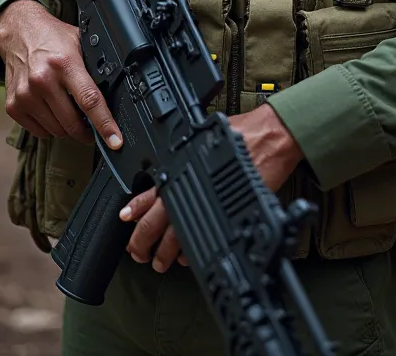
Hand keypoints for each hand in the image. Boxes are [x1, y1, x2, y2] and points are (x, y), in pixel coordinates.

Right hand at [0, 0, 122, 149]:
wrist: (18, 33)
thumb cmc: (53, 39)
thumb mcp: (80, 43)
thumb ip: (95, 67)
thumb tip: (116, 94)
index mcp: (64, 63)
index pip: (89, 100)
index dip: (105, 124)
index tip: (115, 141)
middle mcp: (43, 80)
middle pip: (72, 123)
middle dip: (87, 131)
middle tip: (92, 126)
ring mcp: (25, 95)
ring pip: (57, 131)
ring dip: (67, 127)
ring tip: (68, 108)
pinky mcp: (13, 106)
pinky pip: (40, 131)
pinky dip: (50, 126)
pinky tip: (51, 109)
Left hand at [121, 103, 302, 271]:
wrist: (269, 139)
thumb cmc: (240, 133)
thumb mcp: (202, 138)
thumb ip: (184, 156)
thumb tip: (170, 168)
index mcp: (179, 169)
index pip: (147, 195)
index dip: (134, 211)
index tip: (126, 221)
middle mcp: (188, 189)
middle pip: (154, 225)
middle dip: (141, 243)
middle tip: (139, 252)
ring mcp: (204, 206)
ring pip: (173, 240)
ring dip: (164, 255)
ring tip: (161, 262)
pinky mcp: (223, 218)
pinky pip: (201, 244)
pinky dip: (190, 256)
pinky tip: (188, 258)